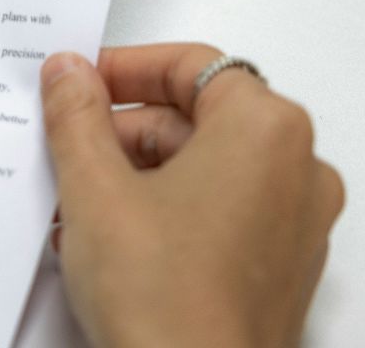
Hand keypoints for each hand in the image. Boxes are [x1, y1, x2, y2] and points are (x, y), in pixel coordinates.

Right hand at [41, 44, 343, 347]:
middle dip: (125, 131)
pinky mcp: (282, 270)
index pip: (192, 65)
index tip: (77, 85)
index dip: (124, 68)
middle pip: (200, 116)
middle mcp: (298, 170)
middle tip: (66, 147)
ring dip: (139, 175)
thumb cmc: (164, 299)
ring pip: (208, 168)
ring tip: (78, 204)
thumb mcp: (94, 187)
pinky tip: (111, 240)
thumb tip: (69, 73)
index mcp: (266, 130)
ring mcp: (297, 225)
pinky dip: (168, 212)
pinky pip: (221, 214)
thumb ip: (77, 116)